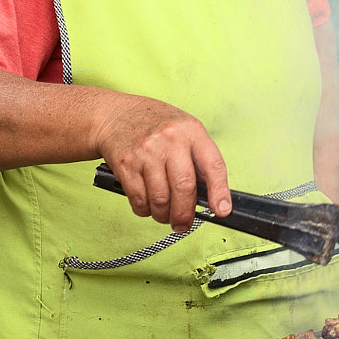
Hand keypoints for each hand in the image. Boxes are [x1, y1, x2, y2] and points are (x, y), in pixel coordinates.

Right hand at [93, 92, 230, 233]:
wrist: (116, 114)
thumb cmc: (156, 125)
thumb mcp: (184, 130)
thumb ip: (198, 159)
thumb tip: (210, 196)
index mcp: (191, 131)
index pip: (213, 164)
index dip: (220, 191)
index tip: (222, 211)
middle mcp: (170, 140)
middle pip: (184, 187)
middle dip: (185, 214)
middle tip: (183, 224)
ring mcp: (146, 152)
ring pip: (160, 199)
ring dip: (164, 216)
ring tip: (164, 215)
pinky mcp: (126, 164)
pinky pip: (139, 199)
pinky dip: (145, 210)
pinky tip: (147, 205)